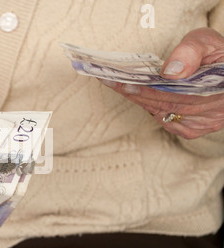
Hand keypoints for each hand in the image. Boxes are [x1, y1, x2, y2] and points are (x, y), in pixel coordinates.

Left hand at [100, 27, 223, 138]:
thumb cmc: (219, 56)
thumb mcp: (210, 43)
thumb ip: (191, 51)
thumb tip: (169, 72)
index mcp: (218, 90)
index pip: (174, 92)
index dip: (146, 88)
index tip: (122, 80)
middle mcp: (211, 113)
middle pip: (163, 104)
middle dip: (133, 91)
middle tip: (108, 79)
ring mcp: (200, 125)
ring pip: (161, 113)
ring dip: (137, 98)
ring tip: (114, 83)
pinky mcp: (191, 130)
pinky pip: (164, 119)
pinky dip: (148, 105)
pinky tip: (134, 93)